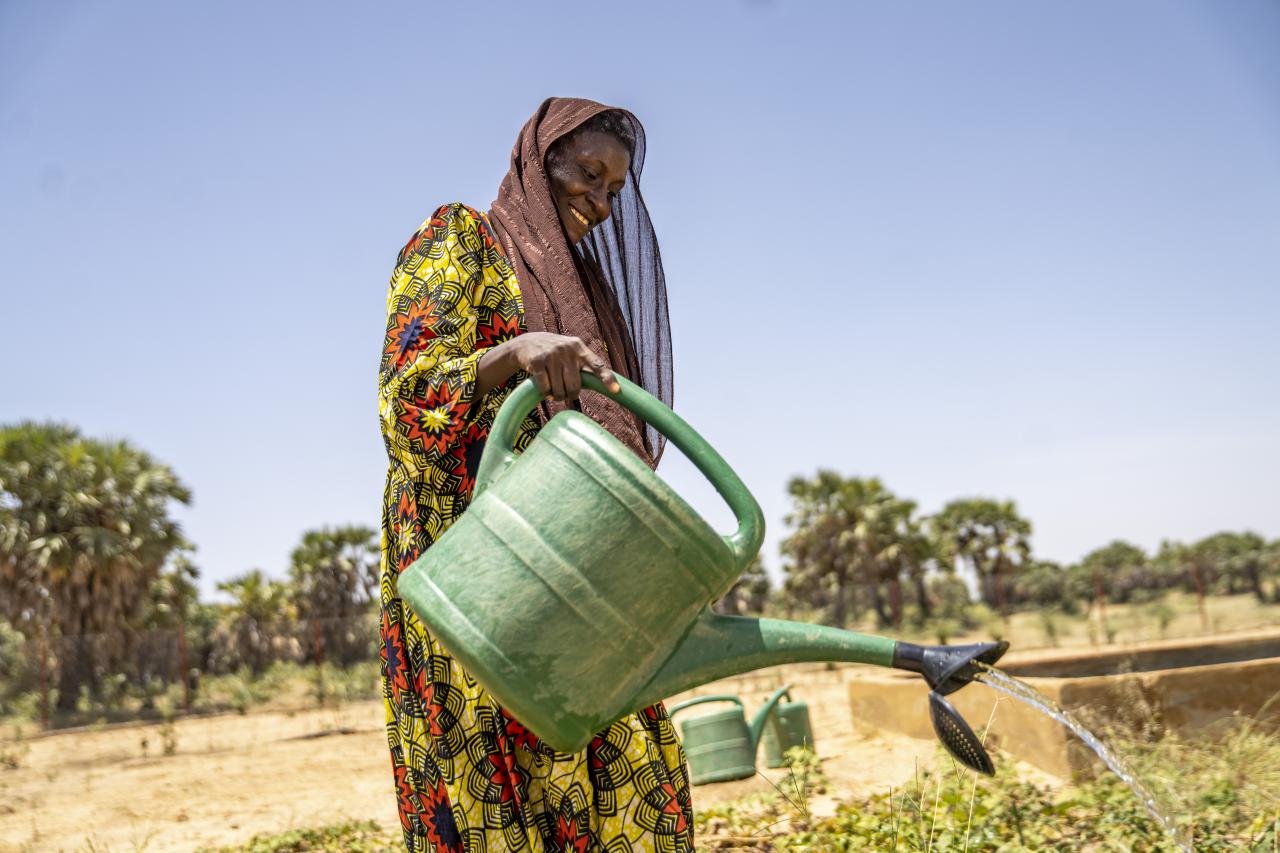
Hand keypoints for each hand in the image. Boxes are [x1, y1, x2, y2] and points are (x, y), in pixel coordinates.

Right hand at [503, 333, 619, 401]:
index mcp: (579, 348)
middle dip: (571, 394)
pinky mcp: (537, 362)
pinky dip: (546, 393)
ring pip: (559, 390)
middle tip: (566, 393)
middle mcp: (567, 350)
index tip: (617, 391)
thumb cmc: (556, 353)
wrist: (526, 343)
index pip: (597, 365)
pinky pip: (545, 389)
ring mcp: (551, 355)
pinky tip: (545, 389)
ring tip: (554, 390)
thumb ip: (584, 366)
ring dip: (557, 396)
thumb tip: (601, 387)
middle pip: (575, 386)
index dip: (607, 379)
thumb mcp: (571, 353)